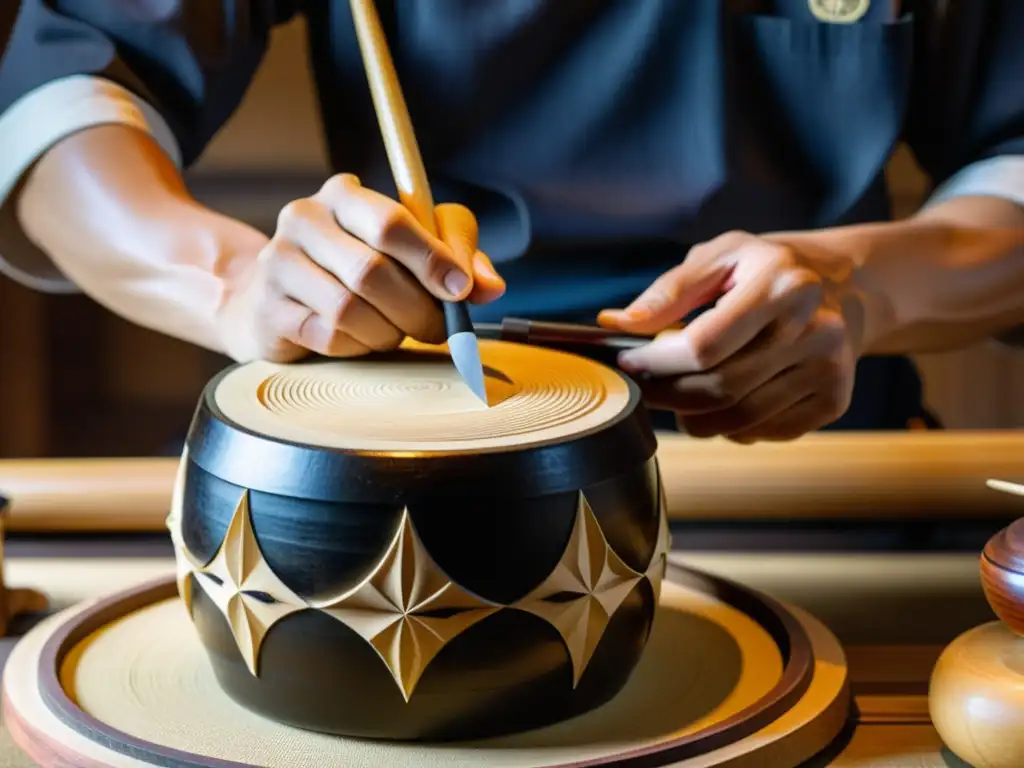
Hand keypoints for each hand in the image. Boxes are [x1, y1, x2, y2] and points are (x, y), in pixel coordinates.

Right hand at [217, 173, 505, 361]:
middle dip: (416, 309)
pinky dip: (358, 346)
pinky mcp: (268, 307)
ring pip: (349, 309)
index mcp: (345, 194)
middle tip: (438, 329)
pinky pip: (329, 335)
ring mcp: (280, 262)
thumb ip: (458, 258)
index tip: (461, 291)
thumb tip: (490, 287)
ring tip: (397, 332)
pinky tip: (363, 340)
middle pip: (372, 271)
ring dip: (388, 331)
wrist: (280, 299)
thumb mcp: (416, 251)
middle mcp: (305, 218)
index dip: (432, 259)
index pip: (392, 222)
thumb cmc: (362, 268)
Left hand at [598, 231, 866, 442]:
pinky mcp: (833, 400)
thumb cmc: (770, 268)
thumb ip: (669, 291)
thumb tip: (618, 324)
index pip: (704, 345)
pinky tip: (727, 401)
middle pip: (718, 390)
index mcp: (781, 285)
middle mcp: (814, 329)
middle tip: (646, 387)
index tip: (628, 361)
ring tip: (680, 396)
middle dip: (667, 395)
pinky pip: (764, 432)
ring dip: (694, 418)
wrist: (850, 285)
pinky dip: (732, 427)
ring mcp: (828, 370)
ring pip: (738, 421)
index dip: (656, 362)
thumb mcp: (720, 256)